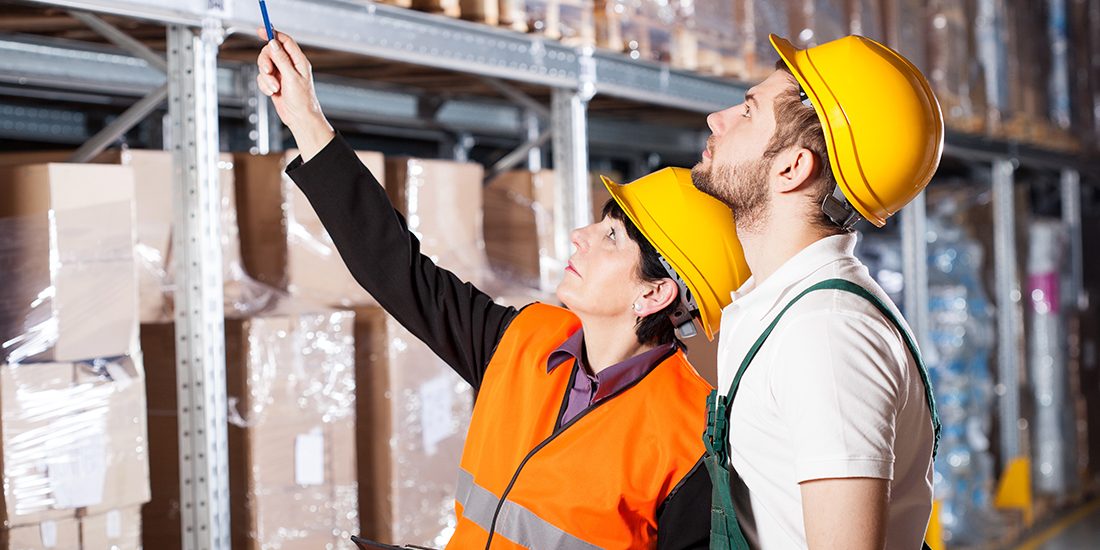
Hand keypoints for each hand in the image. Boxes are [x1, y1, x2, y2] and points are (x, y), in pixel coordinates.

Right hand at [255, 28, 334, 160]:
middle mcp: (290, 66)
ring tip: (275, 88)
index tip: (261, 30)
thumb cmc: (302, 100)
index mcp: (299, 61)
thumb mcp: (291, 77)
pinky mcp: (274, 83)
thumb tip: (273, 43)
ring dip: (266, 78)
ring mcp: (281, 74)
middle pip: (270, 52)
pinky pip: (262, 78)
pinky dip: (265, 85)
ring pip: (264, 66)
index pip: (285, 41)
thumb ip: (281, 59)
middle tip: (268, 71)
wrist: (300, 118)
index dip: (273, 33)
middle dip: (266, 62)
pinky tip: (272, 93)